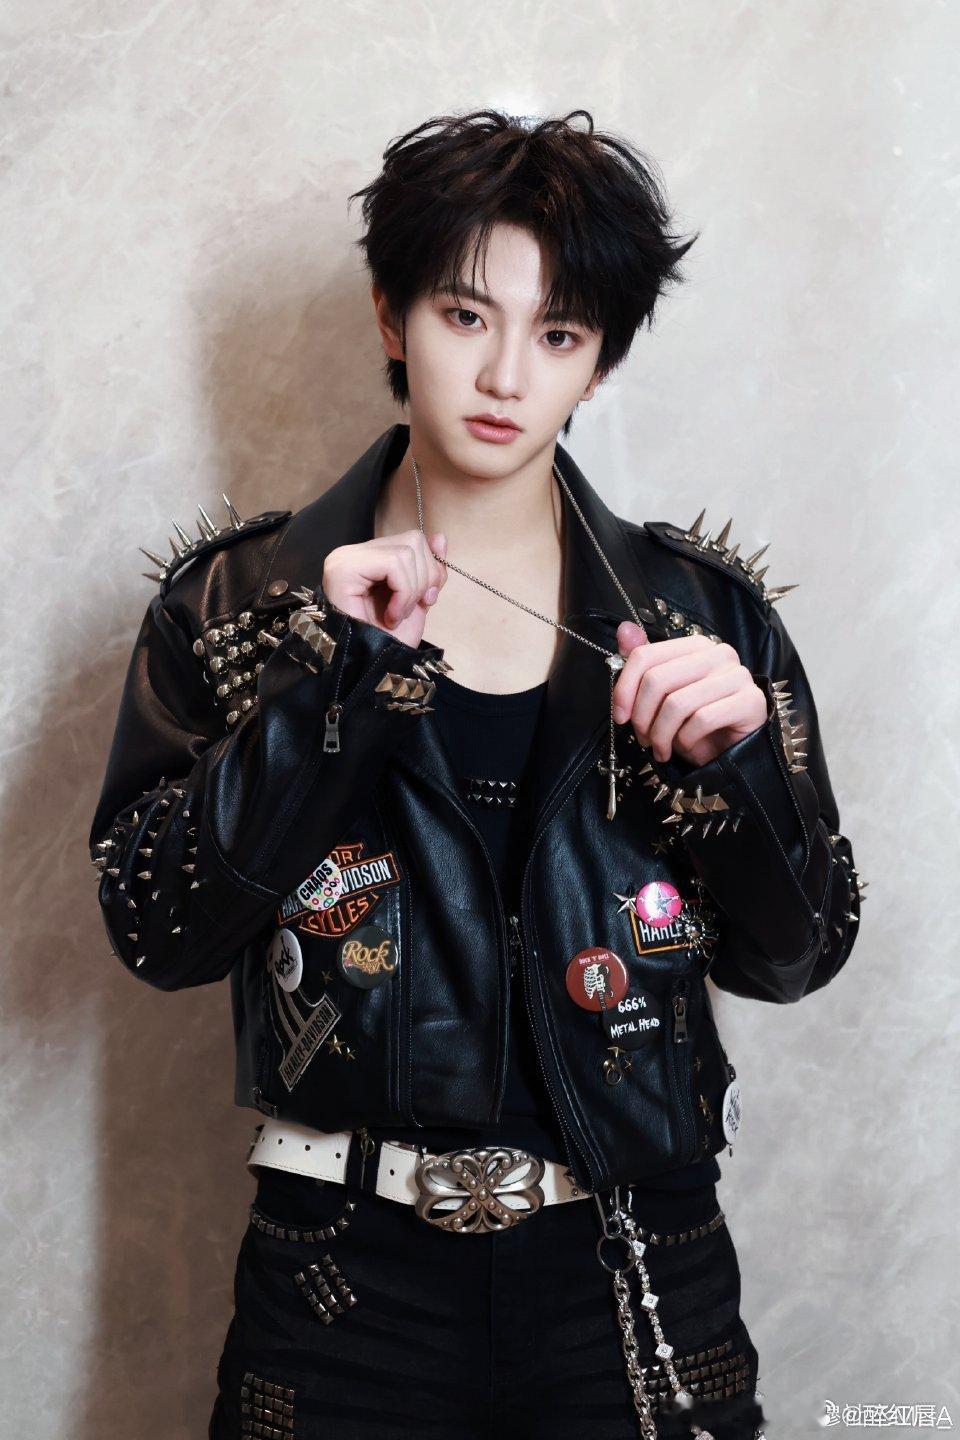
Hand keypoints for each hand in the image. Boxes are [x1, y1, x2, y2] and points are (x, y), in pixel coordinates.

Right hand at [323, 530, 448, 648]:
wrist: (368, 671)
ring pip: (406, 552)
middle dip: (424, 579)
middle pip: (412, 541)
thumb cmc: (388, 642)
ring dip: (412, 590)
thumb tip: (441, 538)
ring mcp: (346, 558)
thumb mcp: (418, 601)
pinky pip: (393, 564)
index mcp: (370, 558)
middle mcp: (354, 552)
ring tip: (397, 615)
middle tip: (410, 610)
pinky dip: (403, 593)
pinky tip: (391, 615)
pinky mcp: (343, 568)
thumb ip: (428, 571)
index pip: (413, 541)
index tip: (427, 600)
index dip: (430, 569)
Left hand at [612, 620, 767, 767]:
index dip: (624, 688)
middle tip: (643, 738)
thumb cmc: (696, 723)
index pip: (646, 655)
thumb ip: (645, 664)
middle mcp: (718, 654)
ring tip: (660, 748)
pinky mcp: (750, 701)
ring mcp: (737, 676)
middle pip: (657, 680)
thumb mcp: (665, 696)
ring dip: (661, 734)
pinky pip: (702, 719)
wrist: (735, 749)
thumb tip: (624, 630)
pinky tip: (685, 746)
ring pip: (677, 703)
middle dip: (642, 717)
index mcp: (695, 645)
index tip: (620, 716)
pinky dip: (685, 739)